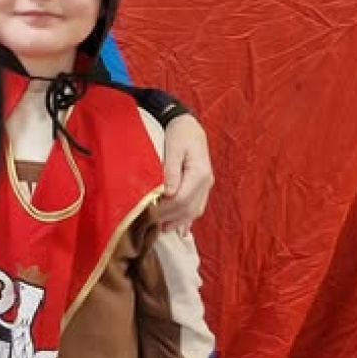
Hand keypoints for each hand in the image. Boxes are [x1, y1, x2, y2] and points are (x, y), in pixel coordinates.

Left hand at [157, 113, 213, 236]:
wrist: (189, 126)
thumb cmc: (179, 135)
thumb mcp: (172, 148)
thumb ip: (171, 171)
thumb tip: (169, 193)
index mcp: (200, 173)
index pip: (183, 198)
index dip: (166, 209)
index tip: (150, 213)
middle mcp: (206, 182)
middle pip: (189, 208)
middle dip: (170, 217)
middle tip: (151, 222)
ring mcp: (206, 185)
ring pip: (194, 210)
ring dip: (179, 221)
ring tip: (163, 229)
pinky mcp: (202, 186)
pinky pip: (197, 206)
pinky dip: (188, 219)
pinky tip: (181, 231)